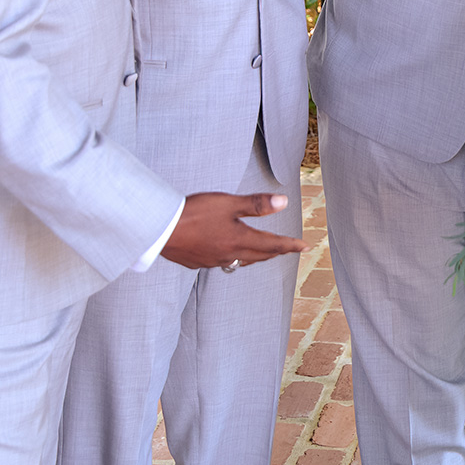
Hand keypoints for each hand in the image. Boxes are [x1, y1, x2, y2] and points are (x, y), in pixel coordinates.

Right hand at [160, 192, 307, 269]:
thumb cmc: (193, 213)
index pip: (273, 245)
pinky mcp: (197, 262)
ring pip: (242, 261)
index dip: (291, 245)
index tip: (305, 246)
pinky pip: (222, 262)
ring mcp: (212, 260)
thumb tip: (284, 201)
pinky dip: (233, 258)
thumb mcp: (228, 203)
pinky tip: (228, 254)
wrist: (159, 230)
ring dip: (257, 257)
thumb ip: (256, 204)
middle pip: (260, 255)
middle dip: (277, 251)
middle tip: (289, 249)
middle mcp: (229, 254)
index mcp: (239, 240)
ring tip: (264, 253)